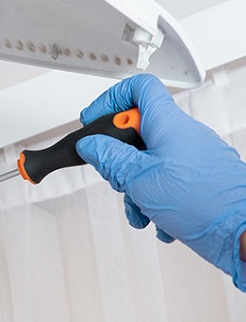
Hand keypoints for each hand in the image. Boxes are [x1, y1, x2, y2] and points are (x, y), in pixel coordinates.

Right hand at [75, 74, 245, 288]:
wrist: (244, 233)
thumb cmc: (204, 202)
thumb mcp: (139, 178)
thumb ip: (109, 158)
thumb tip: (91, 145)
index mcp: (168, 124)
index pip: (139, 88)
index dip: (111, 100)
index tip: (95, 120)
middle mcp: (184, 135)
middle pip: (138, 133)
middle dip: (120, 161)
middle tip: (117, 177)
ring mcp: (194, 158)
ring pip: (151, 163)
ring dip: (137, 189)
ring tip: (141, 210)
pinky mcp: (201, 180)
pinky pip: (168, 183)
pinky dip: (157, 201)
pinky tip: (160, 221)